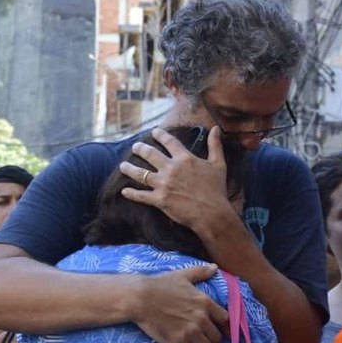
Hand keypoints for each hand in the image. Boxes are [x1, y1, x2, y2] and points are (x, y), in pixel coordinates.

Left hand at [119, 127, 234, 236]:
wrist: (212, 213)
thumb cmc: (216, 189)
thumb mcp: (219, 164)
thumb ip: (215, 145)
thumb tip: (216, 128)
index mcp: (185, 158)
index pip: (169, 141)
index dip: (160, 134)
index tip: (154, 131)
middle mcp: (171, 168)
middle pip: (150, 154)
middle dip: (140, 149)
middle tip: (135, 147)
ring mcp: (163, 184)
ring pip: (141, 174)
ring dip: (129, 169)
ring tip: (122, 166)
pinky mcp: (159, 200)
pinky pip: (141, 195)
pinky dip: (131, 194)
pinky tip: (124, 191)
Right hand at [130, 264, 228, 342]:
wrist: (140, 297)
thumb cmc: (161, 284)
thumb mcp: (183, 275)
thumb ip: (201, 272)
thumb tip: (215, 267)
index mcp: (205, 302)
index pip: (225, 319)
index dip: (225, 328)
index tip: (224, 333)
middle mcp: (201, 319)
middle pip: (217, 338)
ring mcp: (190, 332)